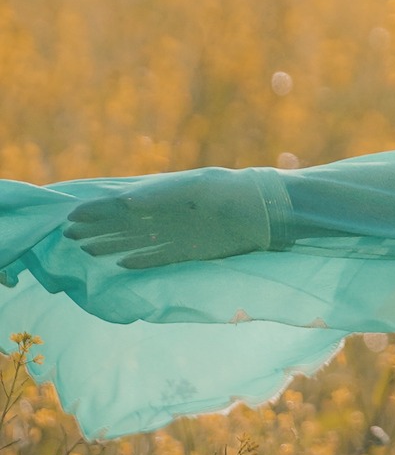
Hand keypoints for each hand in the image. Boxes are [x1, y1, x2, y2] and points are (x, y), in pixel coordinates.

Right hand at [62, 171, 272, 270]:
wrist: (268, 212)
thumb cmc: (232, 192)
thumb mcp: (196, 189)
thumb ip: (160, 195)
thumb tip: (124, 202)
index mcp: (165, 195)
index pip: (123, 203)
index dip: (98, 210)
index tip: (70, 217)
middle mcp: (169, 215)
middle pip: (124, 223)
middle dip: (97, 229)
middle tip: (67, 237)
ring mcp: (180, 234)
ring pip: (136, 240)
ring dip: (111, 244)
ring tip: (85, 249)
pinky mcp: (193, 252)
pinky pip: (159, 258)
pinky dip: (140, 261)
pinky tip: (120, 265)